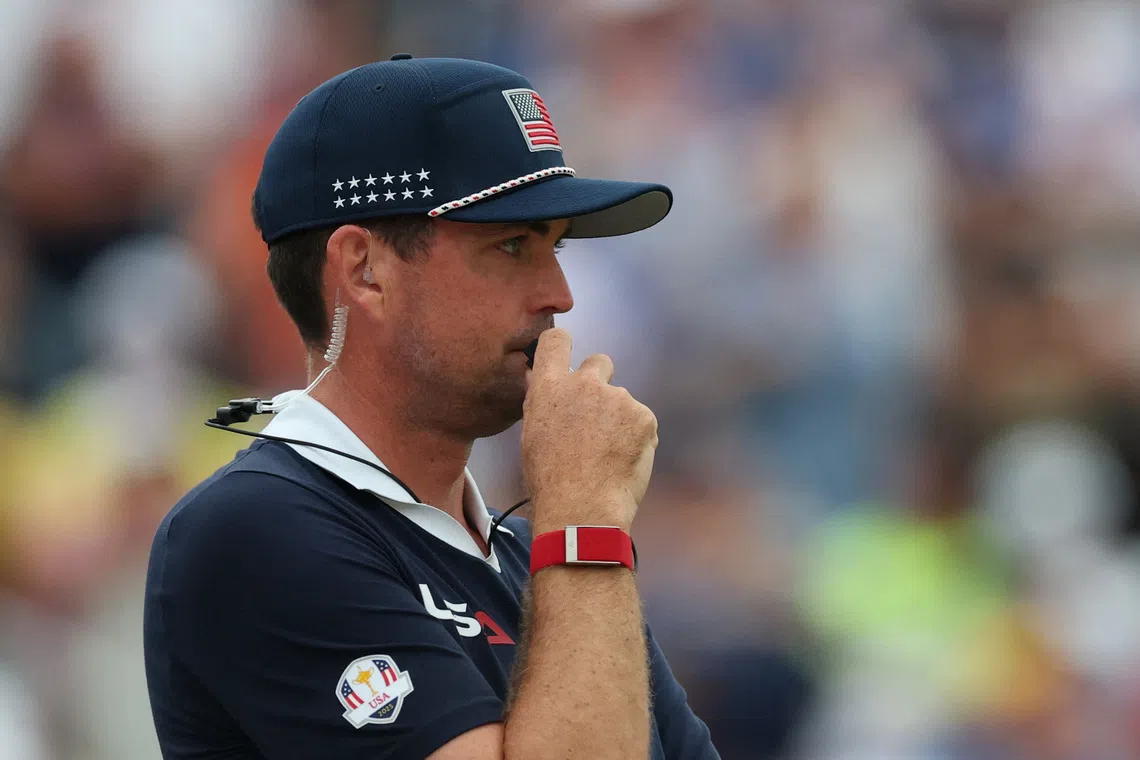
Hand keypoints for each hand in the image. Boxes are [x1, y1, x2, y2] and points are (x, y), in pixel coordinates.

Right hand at [520, 328, 658, 533]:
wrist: (582, 508)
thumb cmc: (550, 480)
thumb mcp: (533, 435)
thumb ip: (543, 403)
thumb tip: (541, 382)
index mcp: (550, 387)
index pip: (556, 341)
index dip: (564, 345)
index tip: (567, 354)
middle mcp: (585, 384)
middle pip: (599, 362)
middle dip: (600, 382)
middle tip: (597, 417)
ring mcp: (618, 398)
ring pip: (622, 402)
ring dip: (619, 420)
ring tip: (607, 456)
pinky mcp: (644, 416)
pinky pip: (641, 422)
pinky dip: (637, 438)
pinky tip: (623, 462)